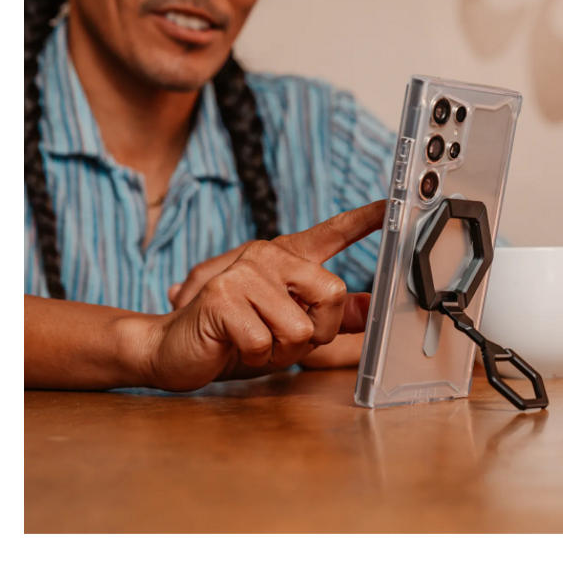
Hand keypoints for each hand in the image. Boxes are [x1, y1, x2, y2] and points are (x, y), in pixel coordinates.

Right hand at [143, 201, 383, 390]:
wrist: (173, 349)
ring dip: (281, 352)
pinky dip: (254, 357)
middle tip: (280, 339)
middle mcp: (268, 255)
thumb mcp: (291, 330)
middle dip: (316, 333)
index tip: (390, 206)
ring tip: (253, 342)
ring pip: (300, 328)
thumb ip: (329, 318)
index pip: (332, 233)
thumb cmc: (234, 338)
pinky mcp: (223, 295)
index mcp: (288, 259)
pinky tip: (233, 345)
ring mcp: (244, 272)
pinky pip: (265, 342)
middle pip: (331, 294)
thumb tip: (369, 308)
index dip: (363, 220)